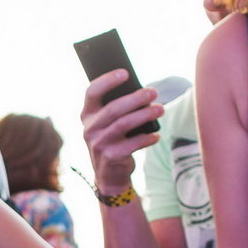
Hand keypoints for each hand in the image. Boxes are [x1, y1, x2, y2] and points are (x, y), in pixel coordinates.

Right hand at [79, 70, 161, 194]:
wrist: (109, 175)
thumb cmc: (113, 141)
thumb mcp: (108, 124)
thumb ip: (117, 108)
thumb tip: (142, 92)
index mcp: (87, 115)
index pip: (92, 92)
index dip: (107, 80)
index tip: (125, 72)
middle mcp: (90, 128)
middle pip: (114, 108)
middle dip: (136, 98)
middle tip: (153, 92)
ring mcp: (99, 143)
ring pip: (125, 124)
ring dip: (145, 115)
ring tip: (160, 109)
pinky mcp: (111, 157)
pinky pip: (133, 143)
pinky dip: (147, 138)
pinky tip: (156, 135)